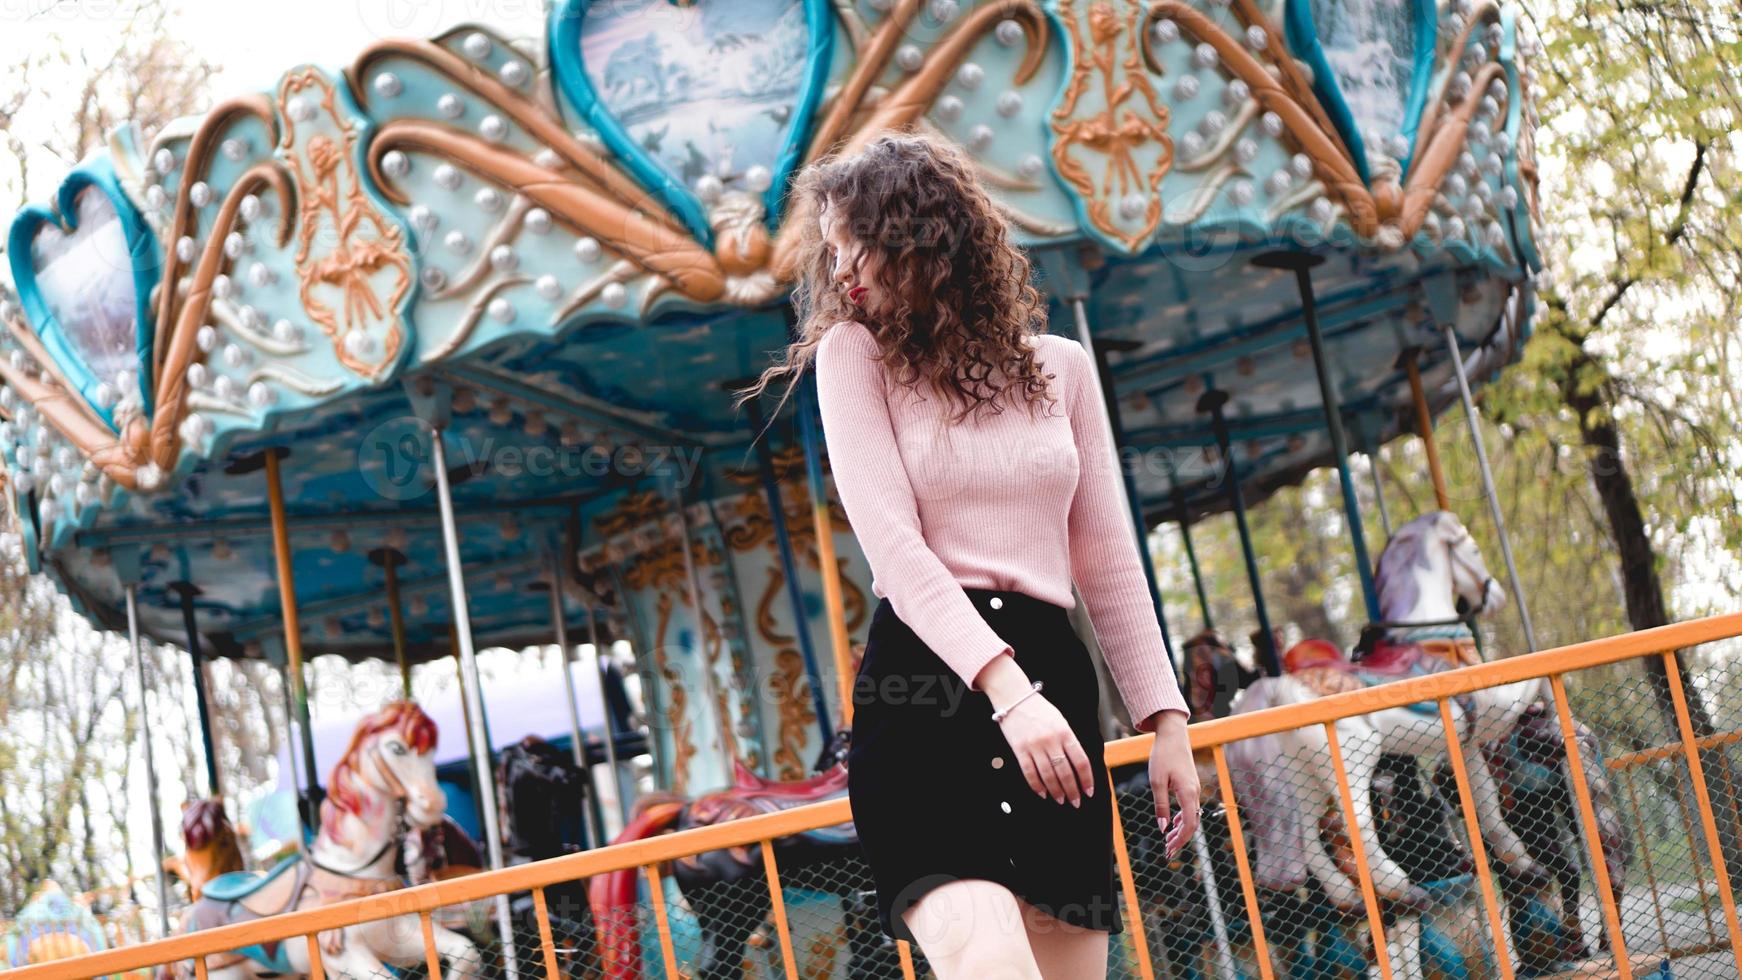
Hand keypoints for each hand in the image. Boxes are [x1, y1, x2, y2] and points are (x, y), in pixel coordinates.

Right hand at [994, 691, 1093, 806]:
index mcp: (1066, 732)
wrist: (1014, 697)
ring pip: (1048, 775)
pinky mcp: (1019, 749)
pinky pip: (1029, 772)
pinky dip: (1037, 785)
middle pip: (1065, 772)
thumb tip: (1077, 765)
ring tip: (1061, 800)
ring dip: (1056, 791)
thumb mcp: (1060, 721)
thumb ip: (1069, 741)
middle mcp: (1051, 740)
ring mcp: (1034, 746)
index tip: (1088, 791)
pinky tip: (1042, 793)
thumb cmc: (1039, 709)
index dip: (1086, 779)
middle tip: (1075, 802)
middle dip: (1072, 790)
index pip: (1081, 761)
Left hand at [1147, 710, 1199, 857]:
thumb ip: (1161, 804)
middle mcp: (1195, 793)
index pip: (1189, 824)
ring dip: (1181, 830)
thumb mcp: (1156, 781)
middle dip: (1180, 839)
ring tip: (1167, 841)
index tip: (1170, 850)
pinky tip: (1172, 823)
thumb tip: (1162, 827)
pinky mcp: (1190, 785)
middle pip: (1192, 823)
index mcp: (1188, 793)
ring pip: (1192, 816)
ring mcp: (1194, 789)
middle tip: (1167, 851)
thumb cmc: (1163, 756)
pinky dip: (1182, 819)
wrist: (1173, 735)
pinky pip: (1190, 808)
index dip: (1180, 840)